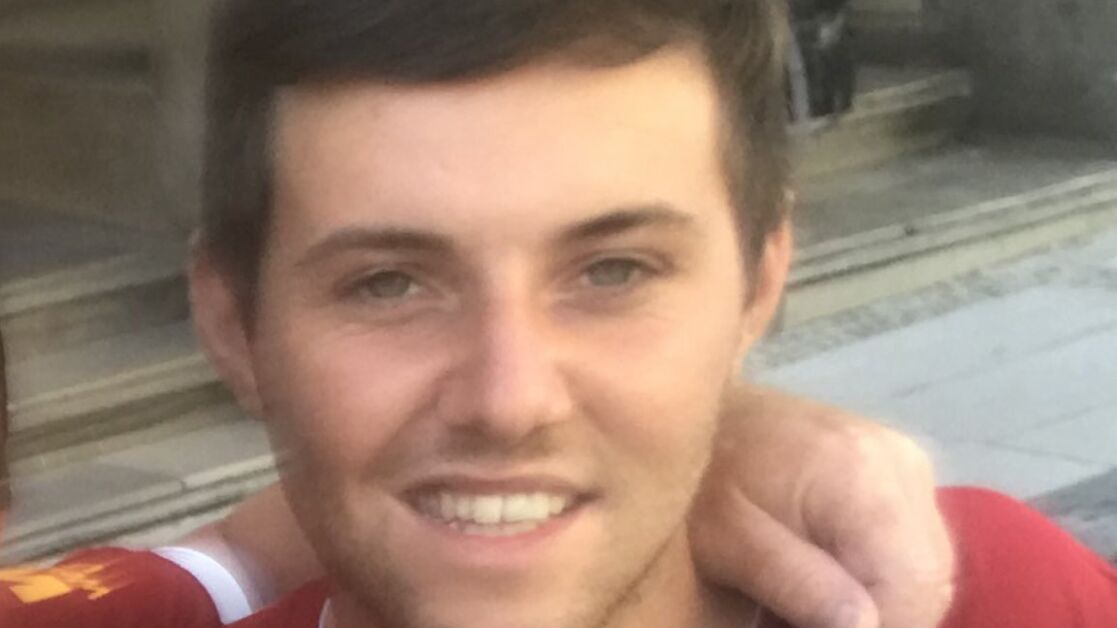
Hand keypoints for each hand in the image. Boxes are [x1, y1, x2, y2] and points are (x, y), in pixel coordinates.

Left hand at [690, 384, 953, 627]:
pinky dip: (882, 573)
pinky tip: (833, 576)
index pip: (912, 585)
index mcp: (862, 473)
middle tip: (798, 616)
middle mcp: (901, 462)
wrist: (703, 415)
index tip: (804, 625)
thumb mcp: (727, 540)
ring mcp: (907, 461)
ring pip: (927, 568)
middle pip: (927, 580)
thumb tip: (864, 627)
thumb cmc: (701, 480)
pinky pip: (915, 544)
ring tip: (814, 602)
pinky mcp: (902, 469)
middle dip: (877, 616)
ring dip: (881, 599)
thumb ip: (797, 582)